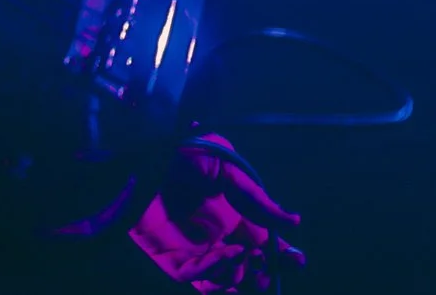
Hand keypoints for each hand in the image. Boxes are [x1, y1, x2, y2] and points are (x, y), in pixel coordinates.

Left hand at [128, 135, 304, 291]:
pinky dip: (214, 273)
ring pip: (224, 280)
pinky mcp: (168, 257)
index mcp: (231, 215)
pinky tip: (229, 255)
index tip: (296, 260)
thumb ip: (256, 197)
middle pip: (247, 268)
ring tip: (247, 260)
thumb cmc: (179, 155)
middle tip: (270, 269)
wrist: (138, 158)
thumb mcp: (224, 167)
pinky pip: (193, 278)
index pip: (262, 244)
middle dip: (264, 273)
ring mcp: (192, 249)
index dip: (282, 255)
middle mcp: (214, 236)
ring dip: (241, 277)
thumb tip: (293, 221)